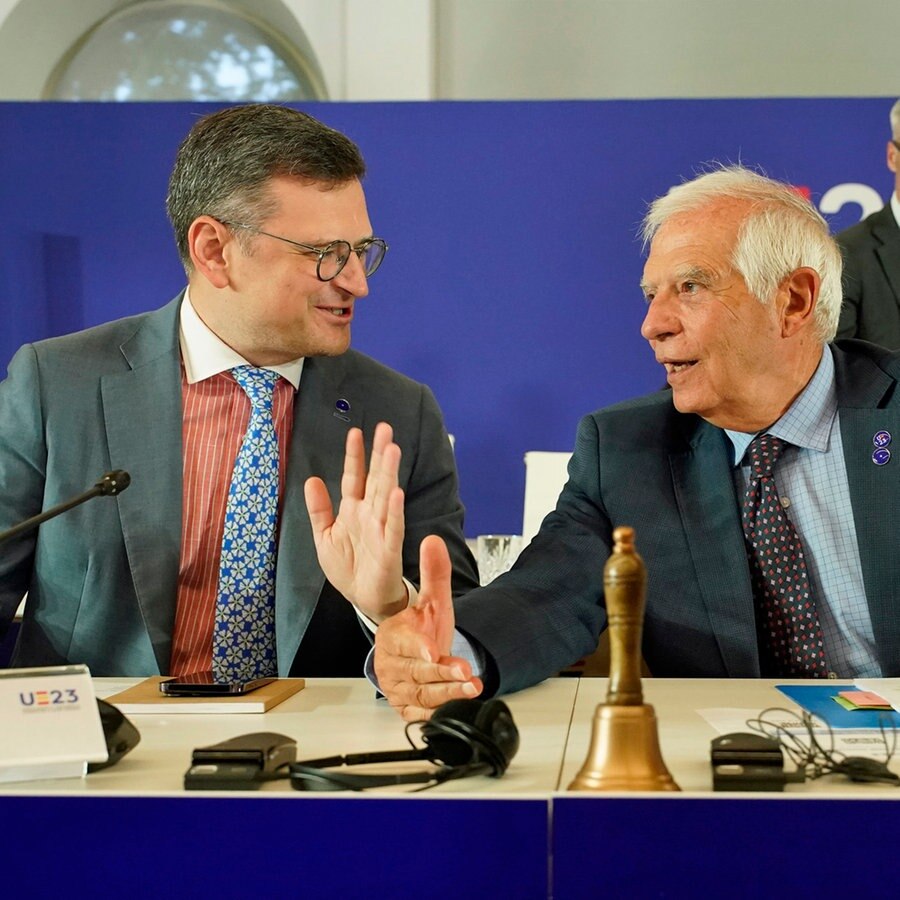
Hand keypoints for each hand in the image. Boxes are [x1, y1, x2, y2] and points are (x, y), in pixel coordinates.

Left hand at [305, 422, 407, 621]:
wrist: (362, 598)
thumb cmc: (347, 567)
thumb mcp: (324, 536)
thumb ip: (319, 509)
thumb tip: (311, 479)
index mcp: (353, 510)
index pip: (354, 477)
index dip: (355, 456)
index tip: (355, 433)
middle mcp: (369, 514)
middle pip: (375, 479)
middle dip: (380, 454)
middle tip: (385, 429)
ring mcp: (381, 529)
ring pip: (385, 495)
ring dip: (389, 473)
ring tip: (392, 450)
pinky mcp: (389, 548)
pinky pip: (393, 527)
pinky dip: (394, 510)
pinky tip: (396, 492)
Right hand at [374, 535, 482, 720]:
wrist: (414, 655)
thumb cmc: (420, 628)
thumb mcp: (431, 601)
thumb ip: (433, 573)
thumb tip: (434, 541)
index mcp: (392, 637)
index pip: (404, 644)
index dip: (420, 648)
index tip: (433, 651)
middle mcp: (391, 665)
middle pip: (417, 673)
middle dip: (442, 674)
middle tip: (465, 674)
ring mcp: (398, 689)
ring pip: (422, 695)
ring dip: (448, 693)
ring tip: (471, 688)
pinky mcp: (407, 709)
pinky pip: (422, 714)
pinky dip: (440, 712)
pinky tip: (460, 705)